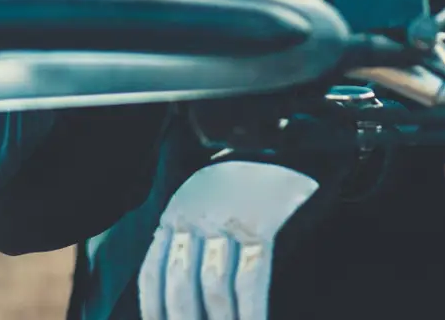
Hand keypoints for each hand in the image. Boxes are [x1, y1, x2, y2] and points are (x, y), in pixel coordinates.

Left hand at [138, 162, 319, 319]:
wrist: (290, 141)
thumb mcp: (206, 201)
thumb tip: (177, 290)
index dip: (156, 309)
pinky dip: (251, 311)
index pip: (154, 275)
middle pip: (181, 287)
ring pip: (214, 288)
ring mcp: (229, 221)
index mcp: (177, 214)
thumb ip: (189, 238)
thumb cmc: (249, 180)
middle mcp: (196, 217)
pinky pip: (251, 279)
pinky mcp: (262, 225)